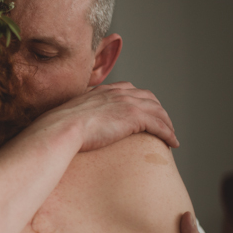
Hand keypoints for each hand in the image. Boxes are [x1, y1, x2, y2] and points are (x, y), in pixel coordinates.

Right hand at [37, 82, 179, 151]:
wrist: (61, 128)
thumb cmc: (59, 126)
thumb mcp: (69, 113)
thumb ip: (77, 113)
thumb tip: (69, 123)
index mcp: (105, 90)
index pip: (131, 90)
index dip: (142, 101)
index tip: (145, 111)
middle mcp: (119, 93)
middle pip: (149, 98)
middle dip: (159, 111)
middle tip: (164, 125)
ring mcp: (128, 103)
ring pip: (158, 111)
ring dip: (167, 123)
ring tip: (171, 135)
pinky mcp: (134, 117)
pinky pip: (159, 125)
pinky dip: (168, 133)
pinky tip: (173, 143)